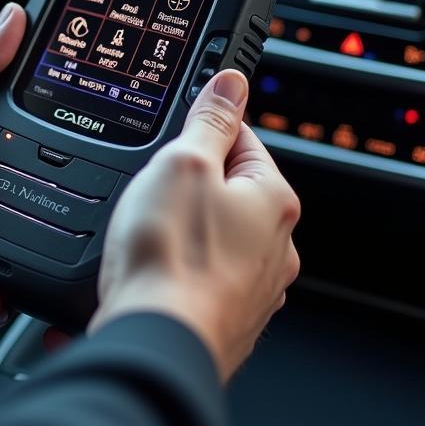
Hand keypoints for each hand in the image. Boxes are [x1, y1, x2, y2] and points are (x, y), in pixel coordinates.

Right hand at [89, 69, 299, 380]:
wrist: (155, 342)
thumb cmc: (171, 257)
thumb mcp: (184, 161)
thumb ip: (209, 120)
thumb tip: (231, 83)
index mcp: (275, 200)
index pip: (243, 140)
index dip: (203, 131)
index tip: (177, 136)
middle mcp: (276, 247)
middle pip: (228, 192)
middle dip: (190, 188)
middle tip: (154, 192)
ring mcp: (254, 289)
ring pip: (214, 239)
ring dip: (183, 233)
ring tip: (148, 238)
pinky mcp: (227, 321)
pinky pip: (199, 280)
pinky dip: (177, 273)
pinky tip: (151, 275)